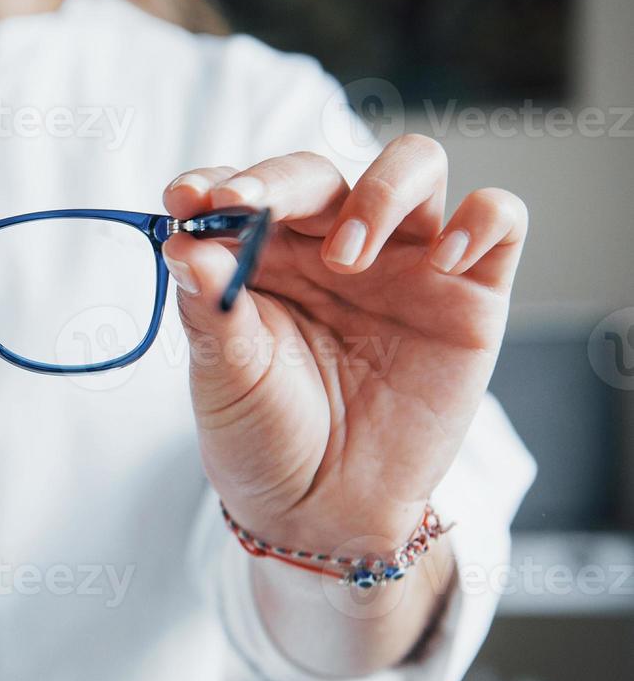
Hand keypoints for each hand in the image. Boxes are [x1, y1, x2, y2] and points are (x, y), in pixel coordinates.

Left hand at [161, 135, 527, 554]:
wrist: (324, 514)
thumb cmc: (265, 439)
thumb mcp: (223, 379)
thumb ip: (208, 308)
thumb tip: (181, 244)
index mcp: (264, 256)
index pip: (243, 190)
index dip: (215, 182)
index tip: (183, 200)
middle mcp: (333, 246)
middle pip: (319, 173)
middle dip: (279, 181)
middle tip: (246, 207)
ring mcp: (404, 264)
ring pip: (415, 167)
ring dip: (379, 191)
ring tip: (344, 256)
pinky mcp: (469, 295)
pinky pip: (498, 221)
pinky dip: (480, 222)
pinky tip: (445, 258)